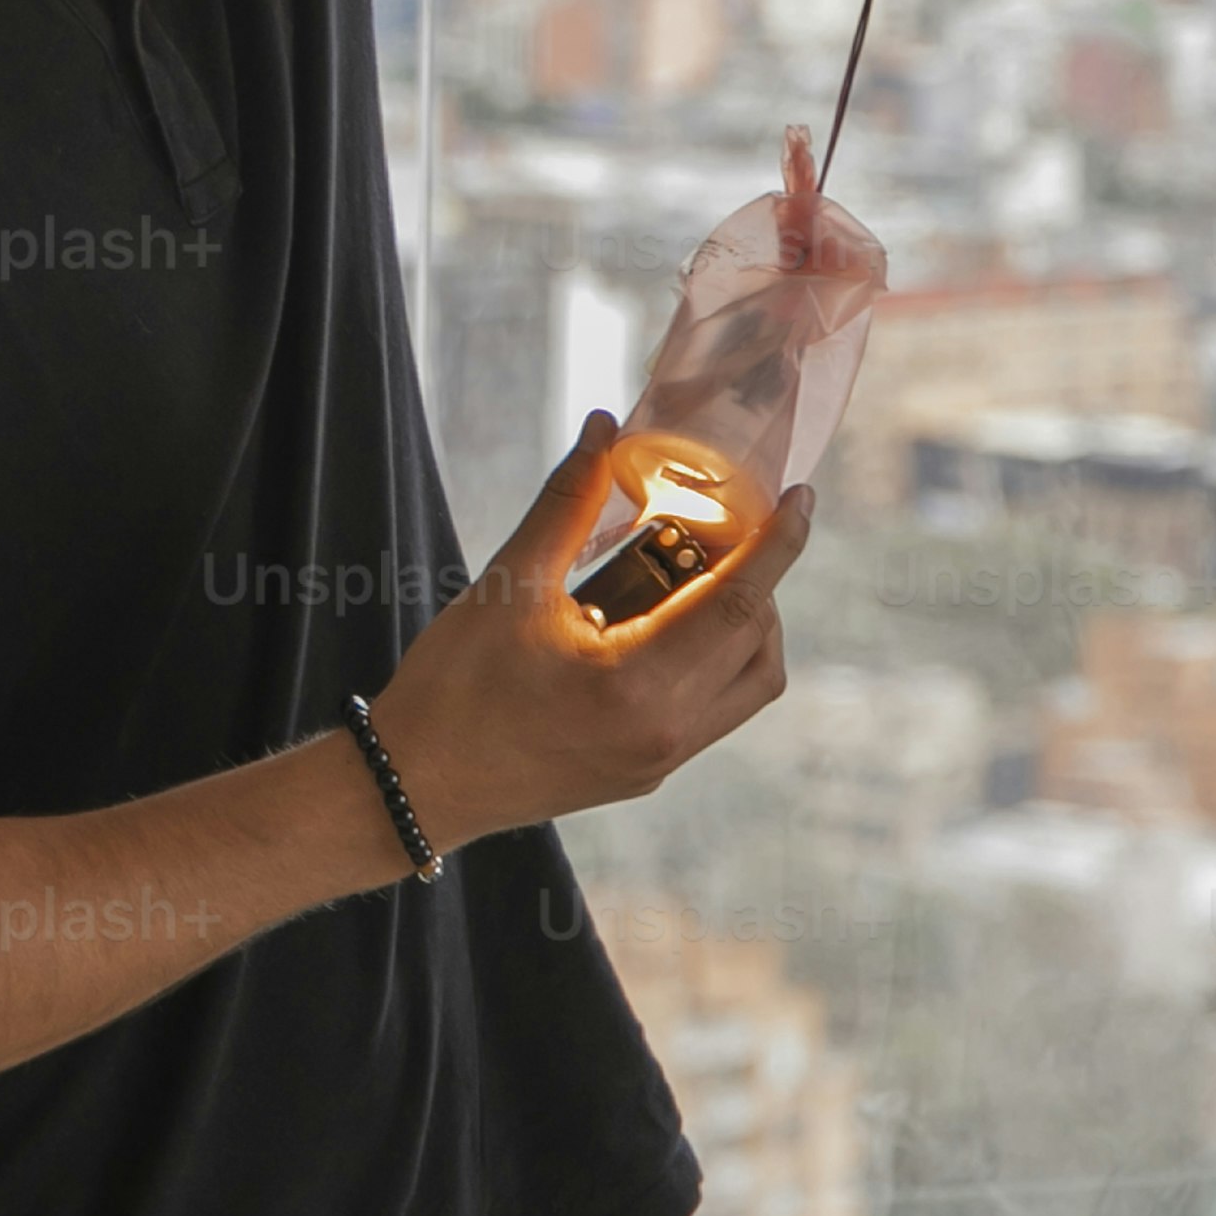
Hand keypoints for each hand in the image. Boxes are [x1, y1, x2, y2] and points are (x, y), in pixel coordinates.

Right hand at [370, 411, 816, 850]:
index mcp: (637, 684)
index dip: (780, 544)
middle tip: (716, 530)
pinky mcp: (647, 774)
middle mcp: (667, 731)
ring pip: (748, 685)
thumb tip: (603, 430)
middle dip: (755, 578)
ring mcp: (662, 761)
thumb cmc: (453, 686)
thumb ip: (567, 502)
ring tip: (692, 579)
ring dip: (744, 626)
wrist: (413, 786)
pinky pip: (714, 711)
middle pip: (756, 642)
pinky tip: (659, 625)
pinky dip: (712, 660)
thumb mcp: (509, 584)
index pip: (740, 603)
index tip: (802, 500)